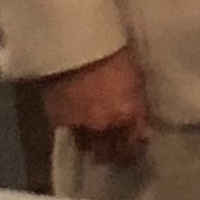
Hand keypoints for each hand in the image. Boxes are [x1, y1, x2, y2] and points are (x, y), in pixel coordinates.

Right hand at [41, 46, 151, 165]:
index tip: (136, 149)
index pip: (134, 143)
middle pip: (110, 153)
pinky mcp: (58, 122)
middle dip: (115, 155)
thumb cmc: (115, 53)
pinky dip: (76, 134)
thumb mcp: (136, 79)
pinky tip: (79, 130)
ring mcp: (80, 126)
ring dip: (94, 146)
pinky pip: (70, 135)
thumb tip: (141, 127)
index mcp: (129, 113)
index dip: (135, 149)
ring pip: (88, 148)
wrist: (76, 44)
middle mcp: (105, 126)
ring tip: (97, 145)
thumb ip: (138, 106)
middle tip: (116, 154)